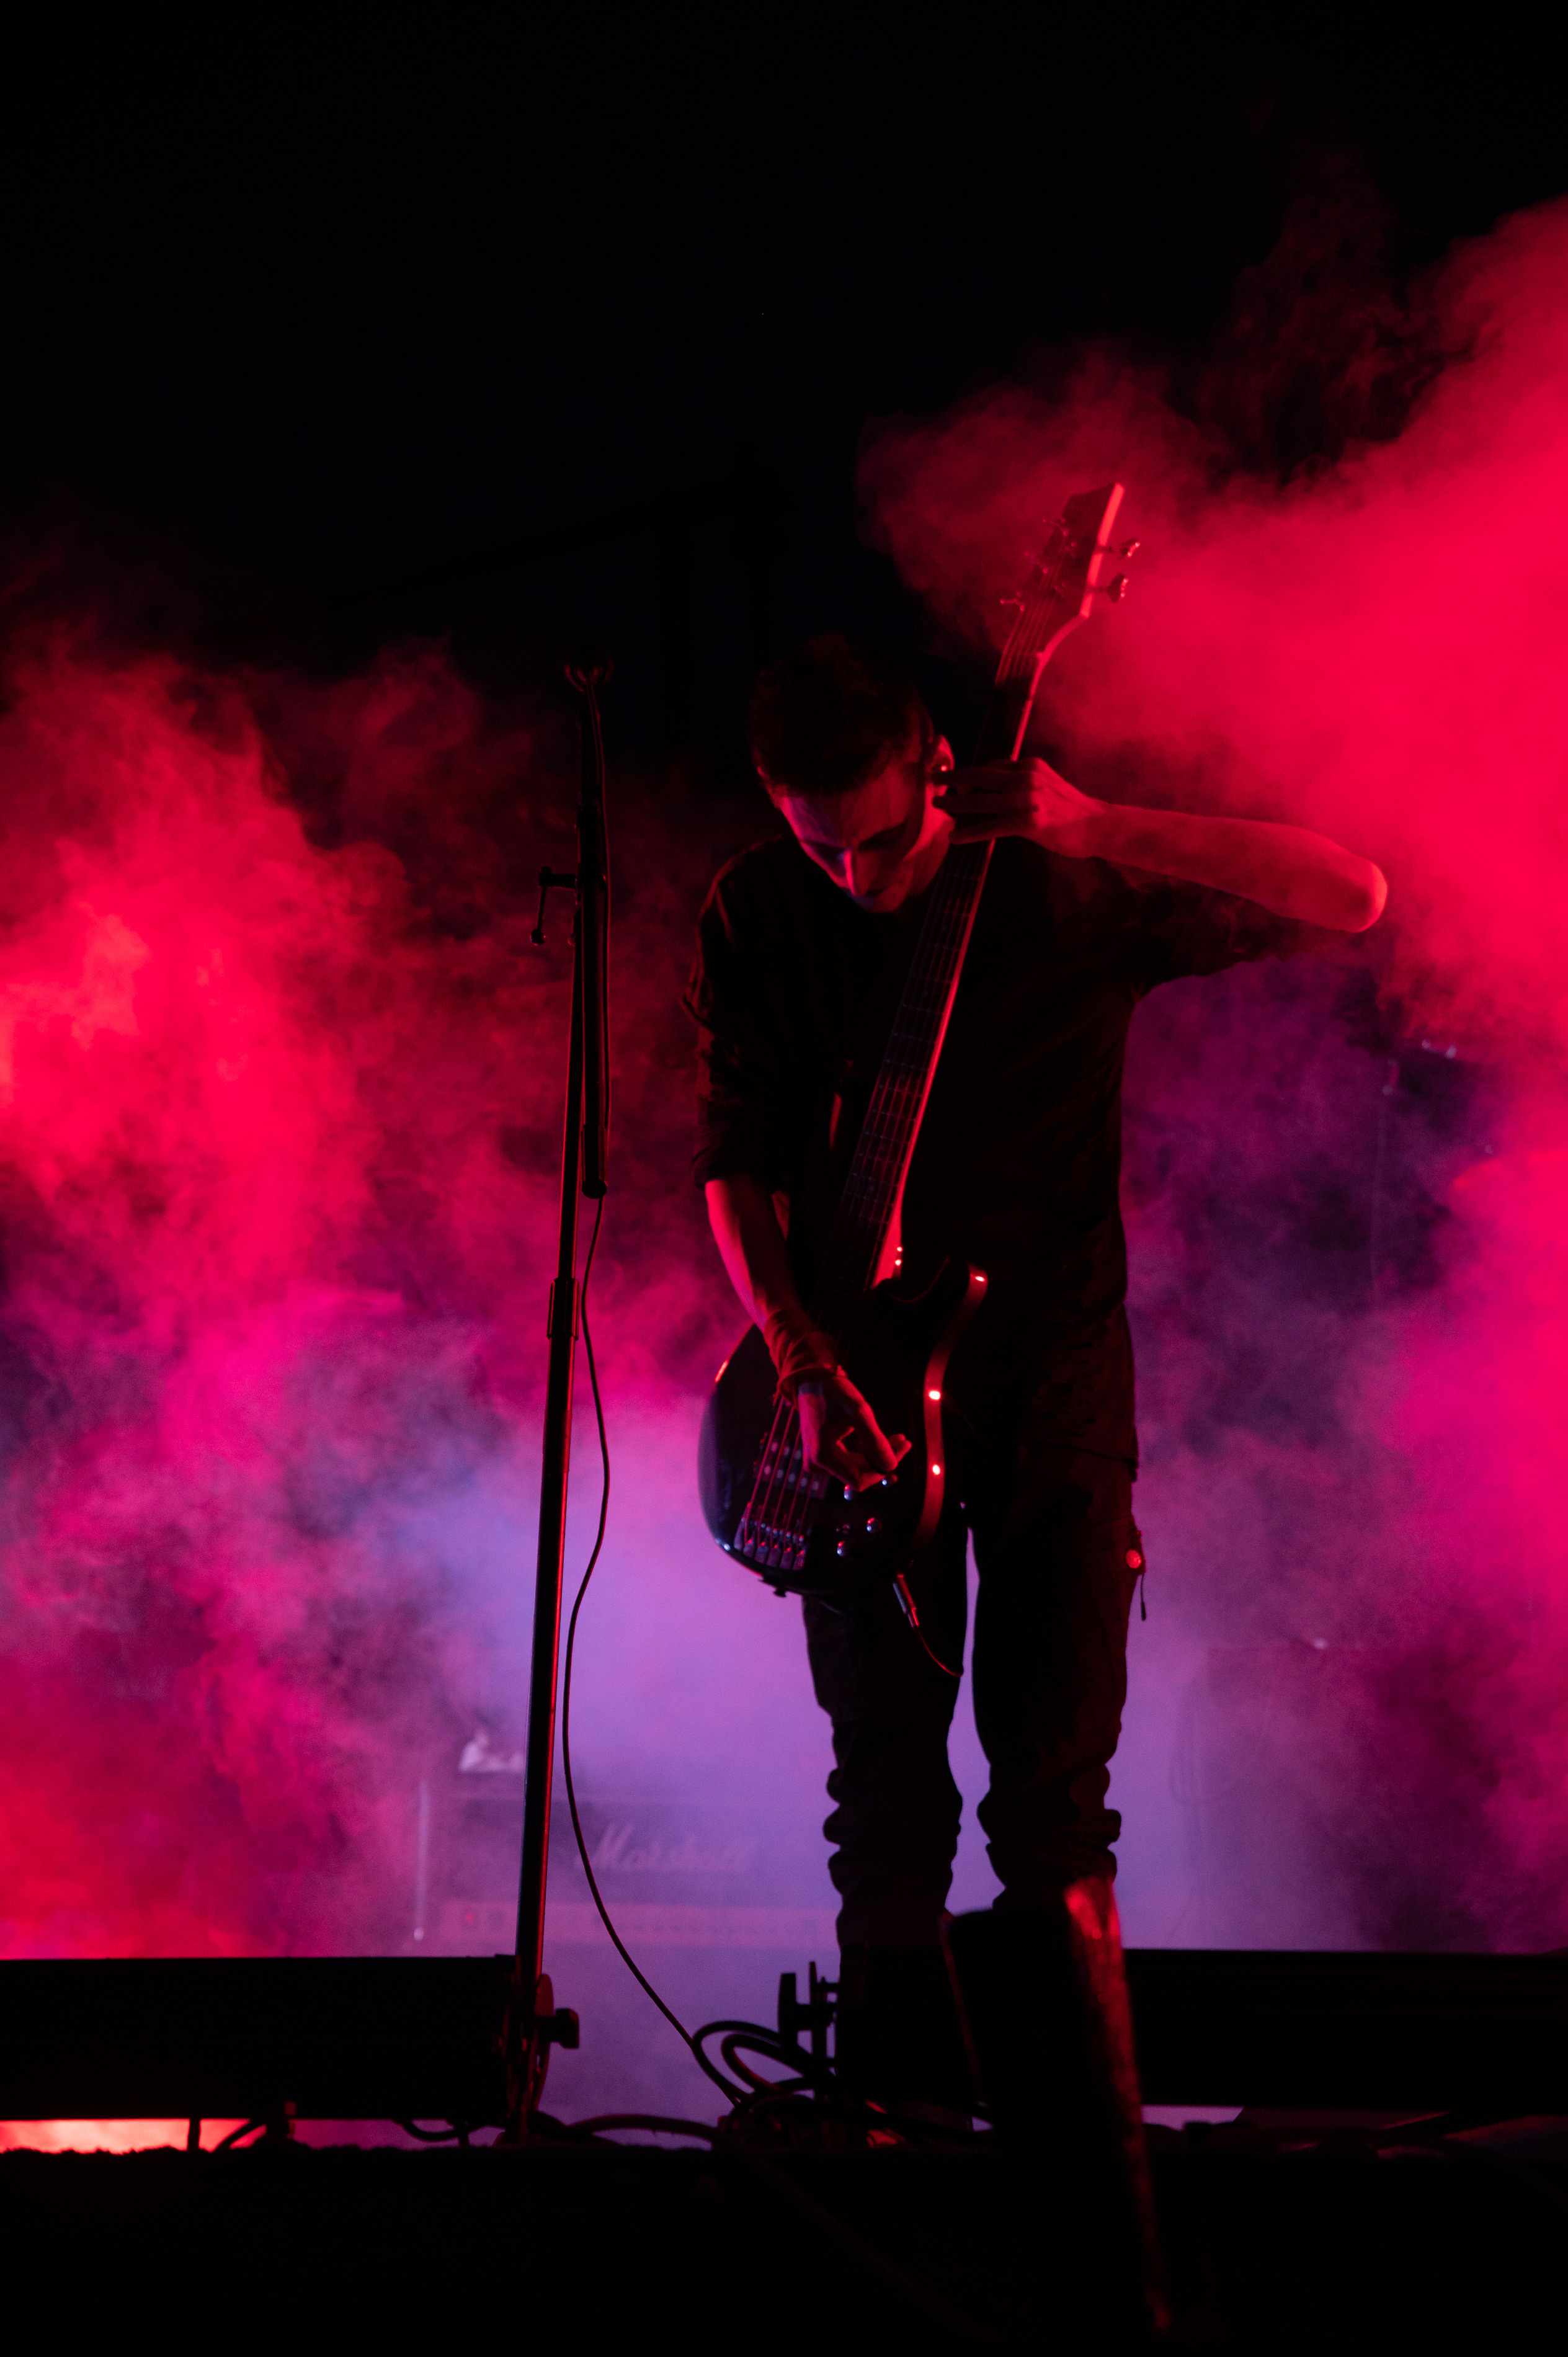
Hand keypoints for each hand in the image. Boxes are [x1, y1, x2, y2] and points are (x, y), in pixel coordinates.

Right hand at [796, 1368, 910, 1491]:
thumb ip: (874, 1440)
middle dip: (883, 1459)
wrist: (811, 1382)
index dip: (881, 1470)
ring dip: (877, 1454)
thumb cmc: (833, 1393)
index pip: (859, 1480)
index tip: (900, 1450)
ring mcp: (818, 1462)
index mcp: (822, 1456)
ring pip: (857, 1468)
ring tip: (896, 1437)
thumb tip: (890, 1466)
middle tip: (902, 1440)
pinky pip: (850, 1461)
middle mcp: (817, 1464)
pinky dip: (866, 1451)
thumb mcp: (858, 1411)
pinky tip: (879, 1437)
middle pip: (859, 1474)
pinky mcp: (822, 1456)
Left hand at [934, 758, 1103, 854]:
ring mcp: (1027, 800)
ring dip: (956, 804)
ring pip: (981, 800)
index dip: (969, 774)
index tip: (952, 781)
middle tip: (934, 781)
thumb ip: (1023, 780)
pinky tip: (955, 837)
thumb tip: (996, 782)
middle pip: (980, 776)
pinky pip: (991, 827)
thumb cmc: (1072, 809)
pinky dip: (970, 832)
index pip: (992, 767)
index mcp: (1030, 766)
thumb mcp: (1048, 784)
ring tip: (937, 806)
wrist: (1098, 824)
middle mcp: (1026, 778)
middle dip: (954, 778)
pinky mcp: (1028, 822)